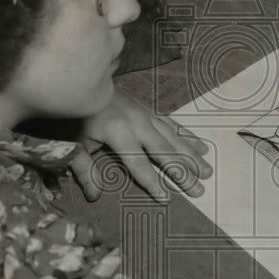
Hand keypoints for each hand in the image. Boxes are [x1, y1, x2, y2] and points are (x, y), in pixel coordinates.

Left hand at [70, 92, 211, 201]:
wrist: (77, 79)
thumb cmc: (71, 115)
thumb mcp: (71, 143)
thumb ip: (84, 169)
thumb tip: (94, 196)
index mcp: (117, 131)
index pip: (138, 163)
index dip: (151, 181)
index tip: (165, 199)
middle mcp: (137, 122)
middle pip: (164, 151)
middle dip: (183, 172)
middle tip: (199, 190)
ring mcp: (145, 113)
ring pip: (174, 137)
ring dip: (191, 156)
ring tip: (207, 172)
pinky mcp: (148, 109)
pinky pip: (172, 124)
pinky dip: (188, 137)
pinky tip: (202, 147)